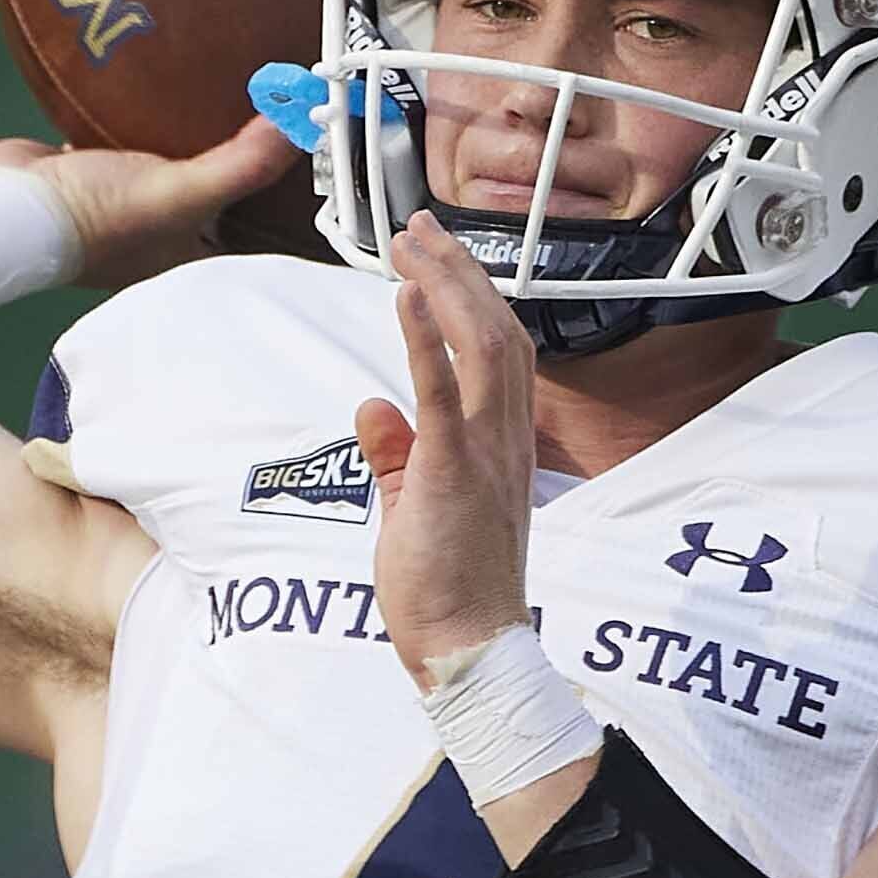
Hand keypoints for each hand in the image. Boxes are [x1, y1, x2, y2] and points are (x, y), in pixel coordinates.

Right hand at [0, 117, 304, 289]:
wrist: (4, 203)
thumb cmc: (92, 218)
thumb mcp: (178, 194)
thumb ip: (240, 165)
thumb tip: (296, 126)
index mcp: (187, 261)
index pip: (252, 249)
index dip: (286, 229)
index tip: (322, 196)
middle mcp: (162, 237)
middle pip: (220, 207)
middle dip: (248, 177)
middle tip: (287, 131)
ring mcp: (128, 203)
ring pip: (179, 171)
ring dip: (202, 145)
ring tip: (241, 105)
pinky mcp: (97, 170)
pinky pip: (137, 143)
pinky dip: (153, 123)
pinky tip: (169, 95)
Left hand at [354, 211, 539, 688]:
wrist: (470, 651)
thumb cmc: (448, 592)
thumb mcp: (416, 508)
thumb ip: (397, 455)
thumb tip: (371, 407)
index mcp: (504, 447)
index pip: (500, 353)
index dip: (473, 297)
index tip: (438, 258)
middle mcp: (506, 440)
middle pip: (497, 331)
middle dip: (459, 271)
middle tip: (421, 227)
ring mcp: (486, 454)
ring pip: (482, 345)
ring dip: (446, 285)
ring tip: (415, 241)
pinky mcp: (452, 473)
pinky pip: (444, 392)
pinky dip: (427, 336)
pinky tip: (409, 292)